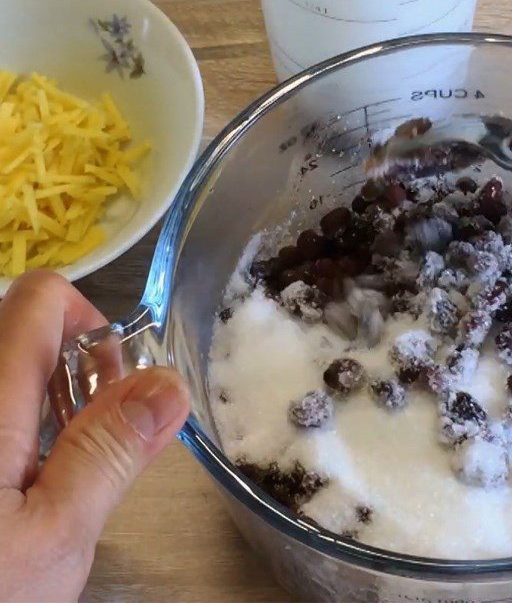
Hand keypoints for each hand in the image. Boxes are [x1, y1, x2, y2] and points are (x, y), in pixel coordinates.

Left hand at [0, 271, 189, 601]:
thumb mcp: (54, 540)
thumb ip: (111, 451)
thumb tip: (167, 381)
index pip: (41, 299)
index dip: (92, 327)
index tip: (113, 396)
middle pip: (24, 335)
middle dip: (77, 380)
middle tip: (87, 457)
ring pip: (10, 381)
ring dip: (49, 414)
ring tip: (50, 487)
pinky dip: (18, 439)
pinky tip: (15, 500)